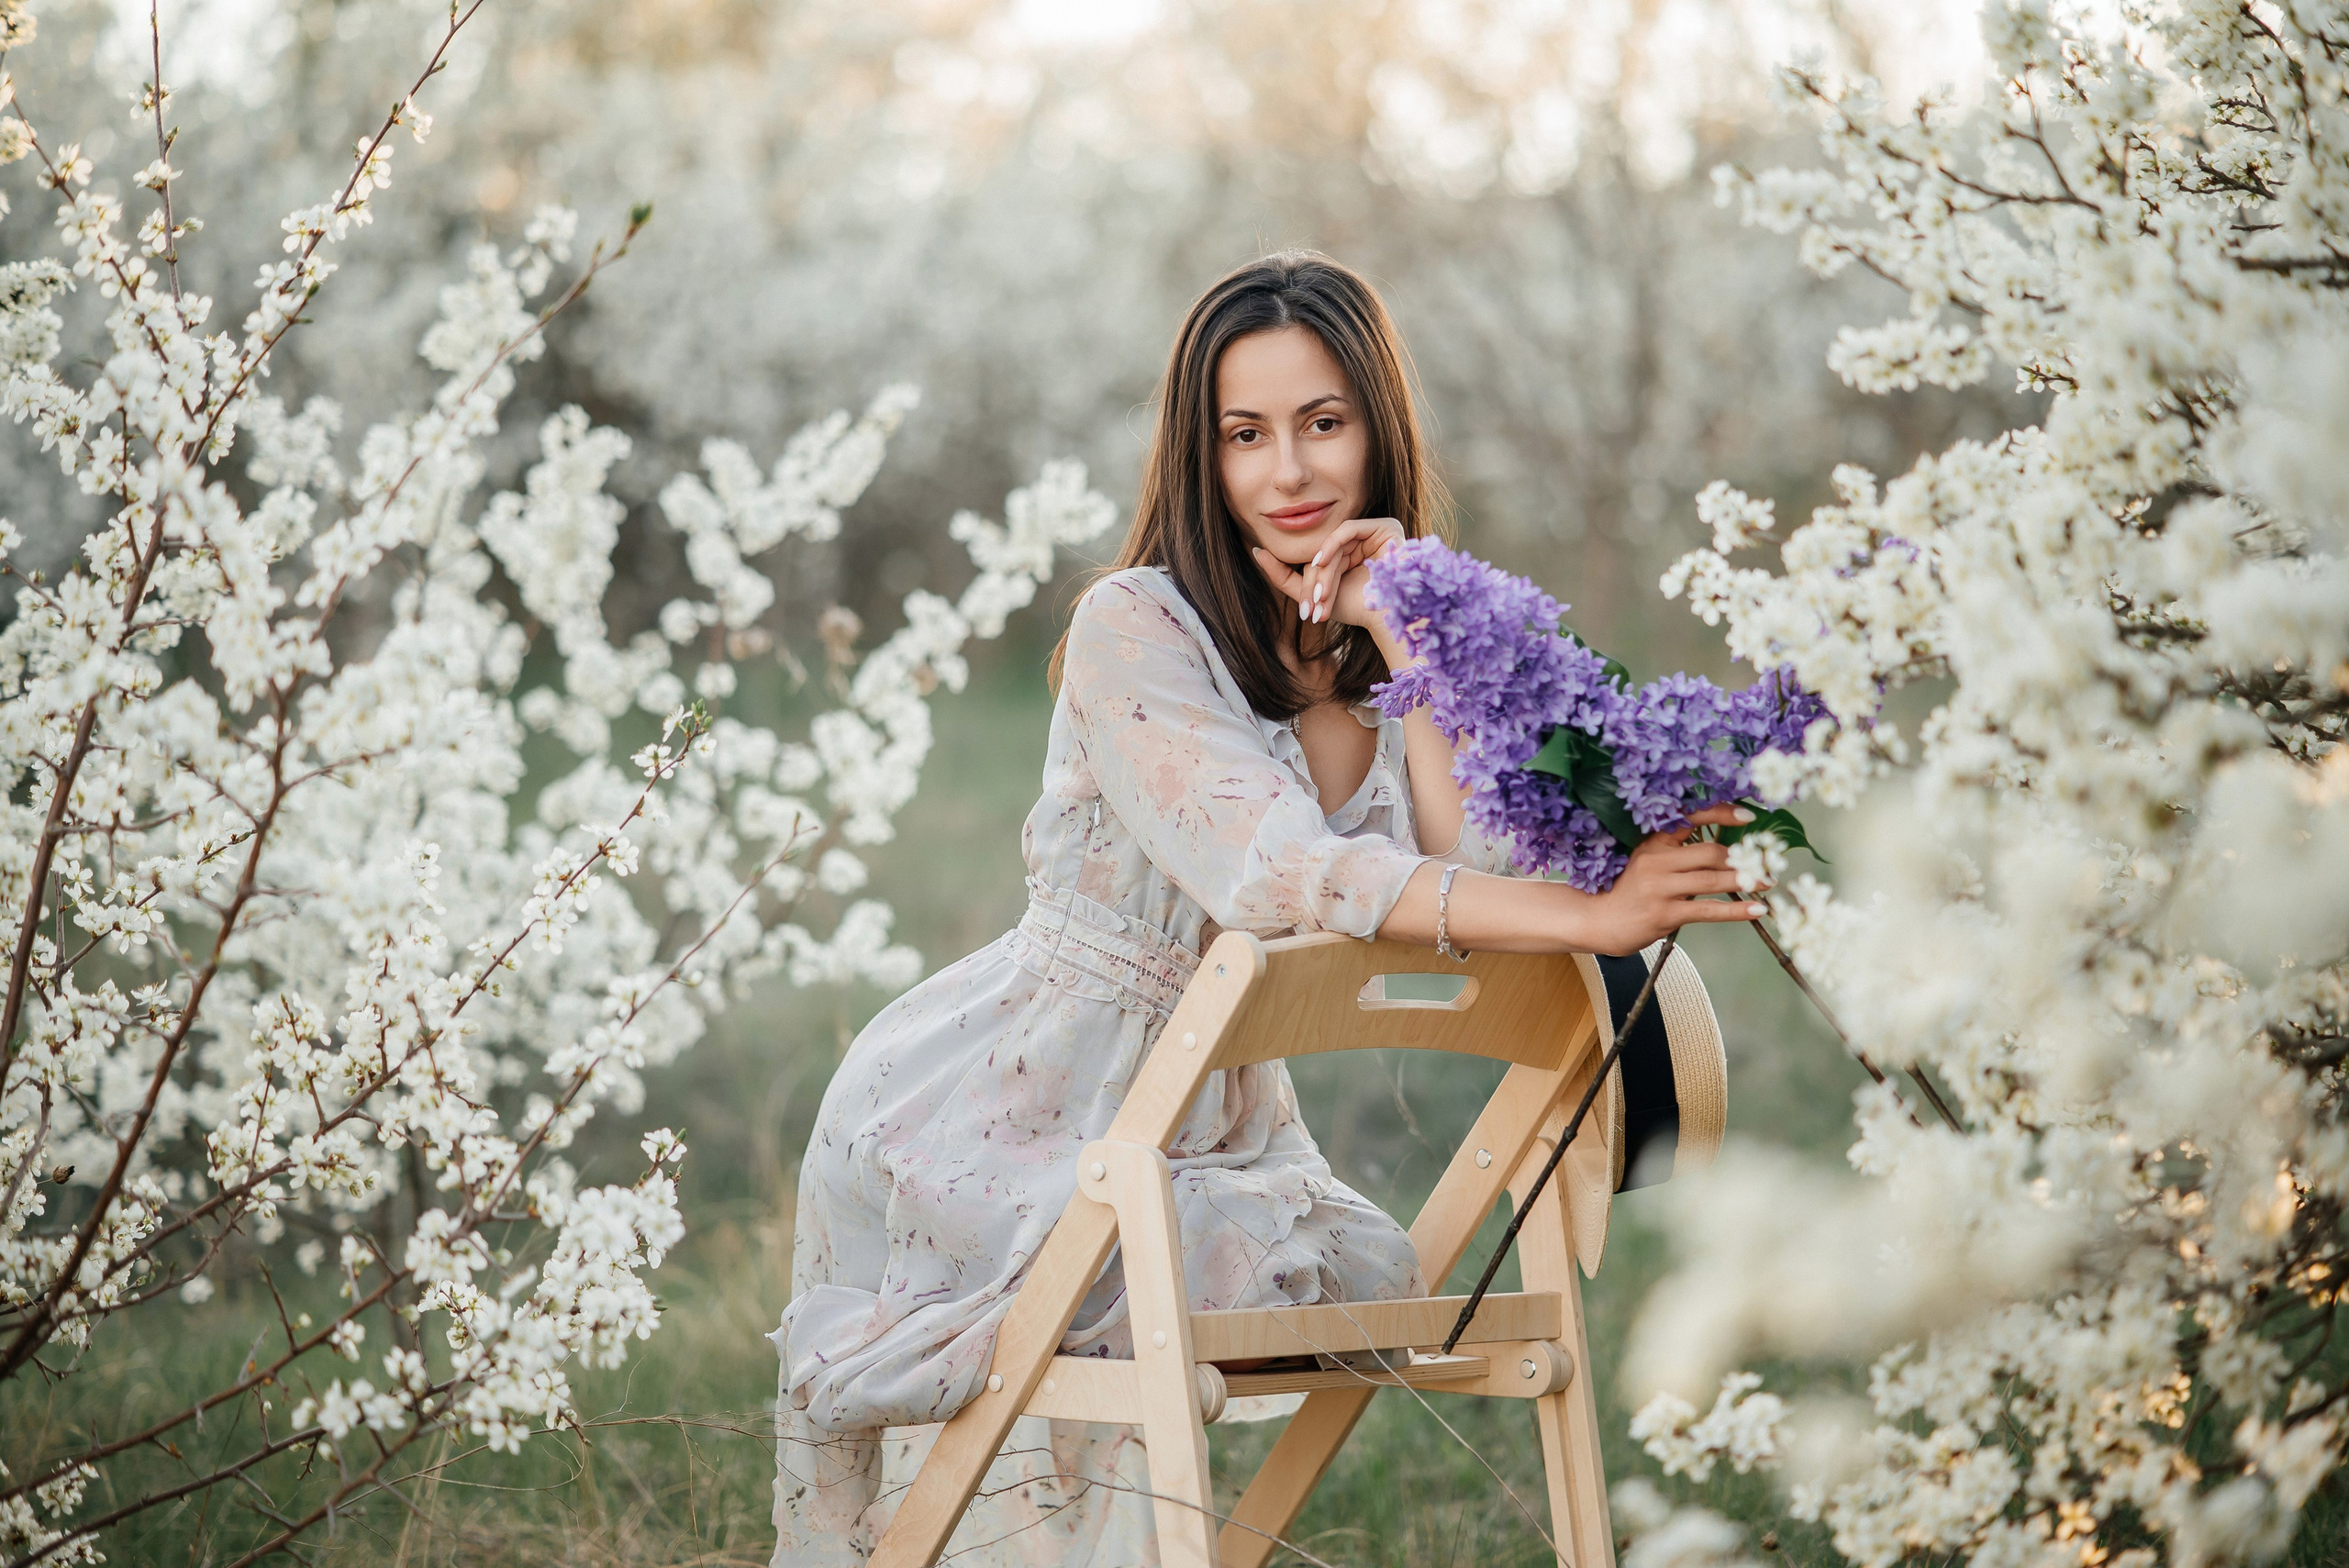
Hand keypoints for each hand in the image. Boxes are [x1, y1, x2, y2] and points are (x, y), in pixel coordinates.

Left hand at [1248, 517, 1406, 636]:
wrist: (1386, 619)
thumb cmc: (1355, 608)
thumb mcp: (1311, 593)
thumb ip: (1282, 575)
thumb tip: (1256, 552)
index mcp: (1351, 550)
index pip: (1322, 555)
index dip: (1312, 579)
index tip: (1308, 609)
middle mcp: (1365, 538)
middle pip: (1327, 548)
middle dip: (1317, 579)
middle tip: (1315, 604)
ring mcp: (1377, 530)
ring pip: (1334, 541)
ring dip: (1325, 571)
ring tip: (1323, 596)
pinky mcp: (1387, 526)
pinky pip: (1348, 528)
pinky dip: (1331, 545)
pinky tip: (1323, 563)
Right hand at [1578, 805, 1767, 955]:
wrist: (1596, 921)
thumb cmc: (1627, 893)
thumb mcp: (1646, 864)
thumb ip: (1676, 856)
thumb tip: (1722, 855)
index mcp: (1653, 843)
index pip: (1690, 818)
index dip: (1721, 814)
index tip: (1748, 815)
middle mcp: (1656, 861)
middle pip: (1709, 852)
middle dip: (1742, 857)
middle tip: (1765, 862)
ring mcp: (1659, 888)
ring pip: (1711, 879)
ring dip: (1745, 881)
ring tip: (1767, 882)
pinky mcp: (1663, 914)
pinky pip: (1708, 910)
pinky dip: (1737, 910)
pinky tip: (1757, 909)